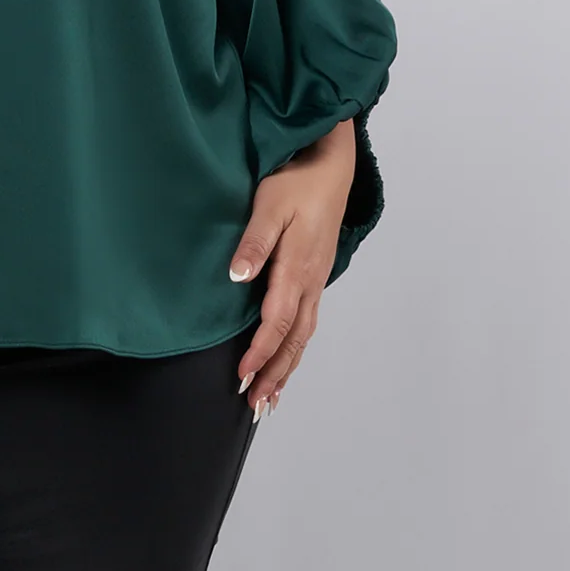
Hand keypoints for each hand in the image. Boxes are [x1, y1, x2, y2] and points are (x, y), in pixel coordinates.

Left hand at [228, 119, 355, 414]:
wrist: (332, 165)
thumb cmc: (297, 182)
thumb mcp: (269, 206)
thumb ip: (253, 243)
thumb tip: (237, 277)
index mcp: (296, 269)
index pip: (276, 322)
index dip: (259, 352)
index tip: (241, 376)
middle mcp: (310, 282)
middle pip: (293, 340)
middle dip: (274, 373)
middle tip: (255, 405)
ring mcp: (316, 281)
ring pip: (303, 336)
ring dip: (286, 368)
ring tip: (270, 398)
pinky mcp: (316, 277)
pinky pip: (307, 323)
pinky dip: (295, 349)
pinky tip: (286, 361)